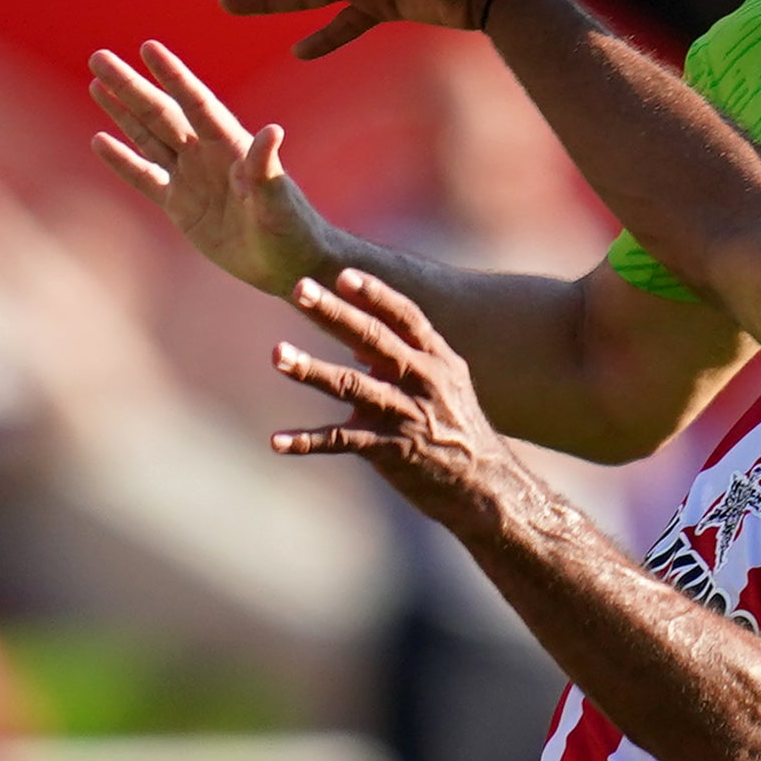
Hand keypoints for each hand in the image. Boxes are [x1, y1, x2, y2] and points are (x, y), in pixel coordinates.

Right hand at [89, 41, 335, 297]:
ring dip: (122, 111)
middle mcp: (206, 153)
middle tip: (99, 57)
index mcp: (230, 144)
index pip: (195, 102)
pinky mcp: (179, 205)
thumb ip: (266, 167)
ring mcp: (190, 177)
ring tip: (97, 83)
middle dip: (130, 86)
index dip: (172, 75)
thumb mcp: (278, 198)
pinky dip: (122, 160)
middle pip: (161, 112)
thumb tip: (273, 131)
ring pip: (148, 136)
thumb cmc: (291, 228)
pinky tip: (99, 139)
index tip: (148, 48)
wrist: (287, 263)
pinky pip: (144, 176)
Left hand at [270, 269, 514, 521]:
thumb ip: (405, 356)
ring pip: (351, 385)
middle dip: (334, 312)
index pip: (405, 315)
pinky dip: (307, 442)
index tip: (342, 274)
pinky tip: (277, 442)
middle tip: (299, 289)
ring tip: (278, 355)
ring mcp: (404, 416)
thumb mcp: (445, 383)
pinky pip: (341, 442)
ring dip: (311, 369)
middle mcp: (422, 381)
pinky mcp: (389, 451)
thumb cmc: (457, 428)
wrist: (483, 486)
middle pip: (372, 338)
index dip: (374, 293)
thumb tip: (354, 340)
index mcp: (436, 359)